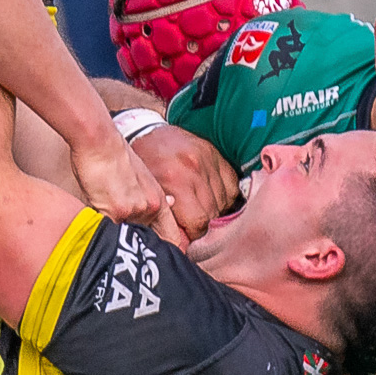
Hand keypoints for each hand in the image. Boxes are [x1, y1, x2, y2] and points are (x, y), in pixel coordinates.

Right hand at [71, 134, 186, 248]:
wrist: (100, 142)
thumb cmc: (115, 156)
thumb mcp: (143, 175)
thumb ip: (152, 195)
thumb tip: (171, 204)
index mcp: (159, 201)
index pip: (172, 238)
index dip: (166, 253)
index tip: (157, 263)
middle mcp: (150, 209)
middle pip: (147, 243)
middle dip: (136, 250)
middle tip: (127, 253)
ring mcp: (134, 212)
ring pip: (125, 238)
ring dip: (115, 238)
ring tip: (105, 227)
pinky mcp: (115, 212)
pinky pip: (108, 232)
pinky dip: (100, 231)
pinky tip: (94, 219)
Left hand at [132, 125, 238, 239]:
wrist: (145, 131)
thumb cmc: (143, 166)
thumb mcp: (148, 193)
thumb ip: (166, 217)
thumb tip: (182, 242)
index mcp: (175, 180)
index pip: (198, 222)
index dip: (194, 234)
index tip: (188, 236)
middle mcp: (195, 169)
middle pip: (213, 213)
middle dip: (204, 224)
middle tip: (192, 224)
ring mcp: (208, 160)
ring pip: (224, 201)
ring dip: (215, 210)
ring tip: (200, 209)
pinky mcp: (216, 154)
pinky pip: (232, 185)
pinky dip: (224, 195)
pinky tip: (211, 196)